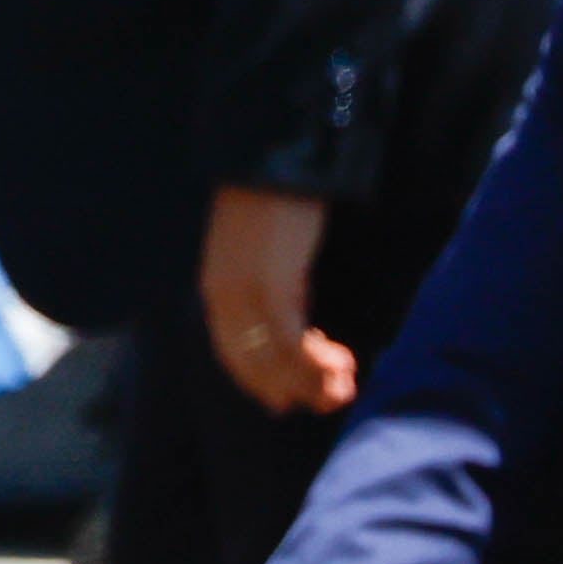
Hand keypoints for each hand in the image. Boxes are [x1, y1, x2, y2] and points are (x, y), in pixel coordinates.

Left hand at [201, 185, 359, 417]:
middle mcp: (224, 299)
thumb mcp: (267, 252)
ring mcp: (245, 296)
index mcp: (217, 291)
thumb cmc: (274, 201)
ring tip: (346, 389)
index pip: (233, 353)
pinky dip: (317, 361)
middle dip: (293, 389)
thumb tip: (299, 309)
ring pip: (276, 359)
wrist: (272, 161)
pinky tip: (343, 364)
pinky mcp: (272, 288)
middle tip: (330, 401)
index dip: (261, 382)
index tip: (287, 402)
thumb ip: (275, 283)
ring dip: (314, 380)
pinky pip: (293, 341)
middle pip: (255, 364)